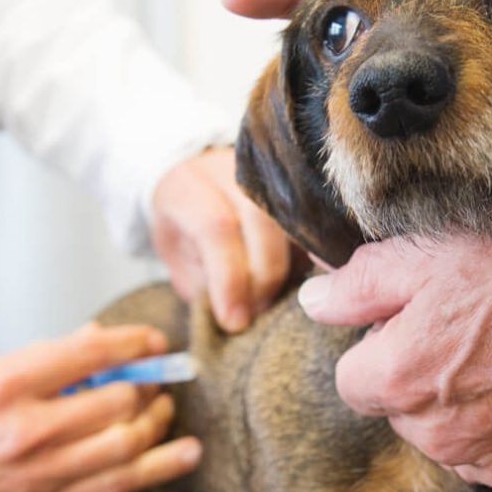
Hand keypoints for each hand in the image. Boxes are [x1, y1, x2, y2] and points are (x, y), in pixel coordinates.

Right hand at [0, 323, 201, 491]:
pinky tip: (186, 453)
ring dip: (159, 422)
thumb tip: (94, 340)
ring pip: (128, 442)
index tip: (151, 341)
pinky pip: (120, 485)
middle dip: (149, 385)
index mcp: (4, 385)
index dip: (133, 343)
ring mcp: (42, 473)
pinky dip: (162, 466)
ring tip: (166, 410)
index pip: (89, 352)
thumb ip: (37, 363)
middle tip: (156, 380)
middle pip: (118, 399)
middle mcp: (26, 429)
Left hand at [150, 146, 291, 332]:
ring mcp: (267, 173)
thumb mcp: (177, 259)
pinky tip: (297, 283)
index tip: (233, 320)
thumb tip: (239, 316)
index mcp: (187, 185)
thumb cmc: (183, 231)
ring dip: (290, 270)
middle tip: (256, 314)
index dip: (228, 278)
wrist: (196, 188)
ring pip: (294, 220)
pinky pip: (314, 223)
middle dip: (263, 279)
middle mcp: (229, 171)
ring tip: (275, 302)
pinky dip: (309, 258)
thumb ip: (203, 283)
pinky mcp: (295, 186)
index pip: (215, 227)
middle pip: (261, 222)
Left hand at [297, 193, 491, 489]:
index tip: (422, 310)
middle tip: (476, 318)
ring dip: (469, 403)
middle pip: (403, 410)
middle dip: (423, 372)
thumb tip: (312, 301)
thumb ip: (357, 284)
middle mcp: (440, 437)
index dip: (383, 338)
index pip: (354, 377)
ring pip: (454, 435)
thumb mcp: (428, 249)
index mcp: (399, 383)